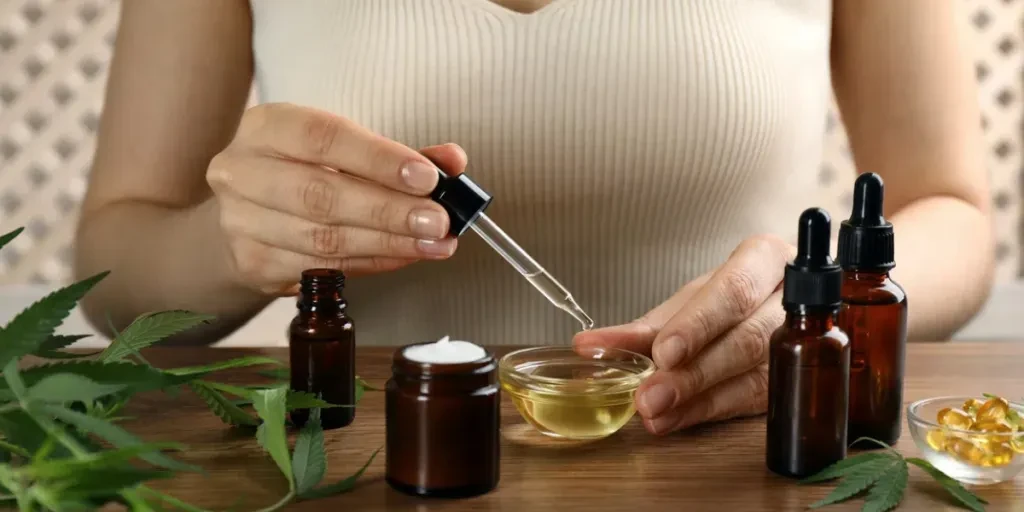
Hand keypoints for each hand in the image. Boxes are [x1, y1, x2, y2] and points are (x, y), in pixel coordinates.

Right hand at [206, 103, 462, 294]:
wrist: (242, 212)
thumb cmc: (300, 170)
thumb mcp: (341, 147)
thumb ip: (398, 153)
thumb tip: (452, 161)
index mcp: (266, 127)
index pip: (324, 138)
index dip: (379, 159)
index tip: (426, 177)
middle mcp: (242, 172)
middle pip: (322, 196)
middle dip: (389, 211)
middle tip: (437, 221)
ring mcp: (241, 222)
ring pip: (324, 239)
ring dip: (388, 244)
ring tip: (433, 243)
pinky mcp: (252, 264)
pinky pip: (322, 268)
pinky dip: (371, 263)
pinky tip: (402, 255)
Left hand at [573, 235, 795, 434]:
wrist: (799, 301)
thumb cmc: (738, 290)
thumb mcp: (696, 296)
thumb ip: (650, 325)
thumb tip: (592, 346)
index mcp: (766, 259)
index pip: (733, 290)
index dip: (698, 324)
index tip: (662, 351)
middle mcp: (790, 300)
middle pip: (746, 339)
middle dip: (692, 371)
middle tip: (649, 394)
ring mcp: (800, 344)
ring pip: (750, 375)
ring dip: (695, 398)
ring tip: (654, 412)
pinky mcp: (794, 380)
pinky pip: (750, 400)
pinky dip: (705, 411)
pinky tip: (674, 420)